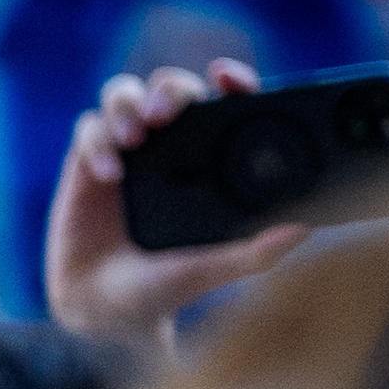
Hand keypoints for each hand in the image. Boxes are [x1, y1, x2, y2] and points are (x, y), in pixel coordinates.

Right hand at [44, 61, 311, 354]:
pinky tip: (110, 174)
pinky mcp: (86, 162)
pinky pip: (88, 129)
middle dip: (170, 90)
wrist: (104, 310)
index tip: (228, 78)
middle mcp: (167, 147)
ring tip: (134, 137)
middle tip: (166, 116)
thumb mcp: (210, 270)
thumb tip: (302, 229)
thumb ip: (253, 253)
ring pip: (123, 94)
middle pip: (171, 87)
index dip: (230, 81)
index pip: (222, 104)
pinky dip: (98, 142)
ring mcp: (124, 151)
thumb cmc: (163, 288)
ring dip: (128, 105)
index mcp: (207, 159)